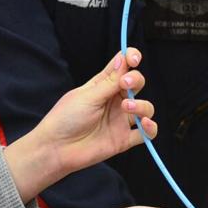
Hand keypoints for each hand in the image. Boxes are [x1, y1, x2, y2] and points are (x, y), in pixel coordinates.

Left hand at [40, 48, 155, 172]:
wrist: (56, 149)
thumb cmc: (65, 119)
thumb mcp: (87, 96)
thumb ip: (109, 81)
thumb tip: (123, 58)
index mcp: (103, 85)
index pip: (122, 66)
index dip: (131, 58)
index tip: (134, 59)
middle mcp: (114, 101)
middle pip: (137, 84)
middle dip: (136, 80)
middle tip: (125, 84)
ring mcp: (120, 120)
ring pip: (145, 108)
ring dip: (142, 105)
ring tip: (127, 108)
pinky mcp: (124, 139)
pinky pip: (145, 133)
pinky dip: (151, 128)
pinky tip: (145, 124)